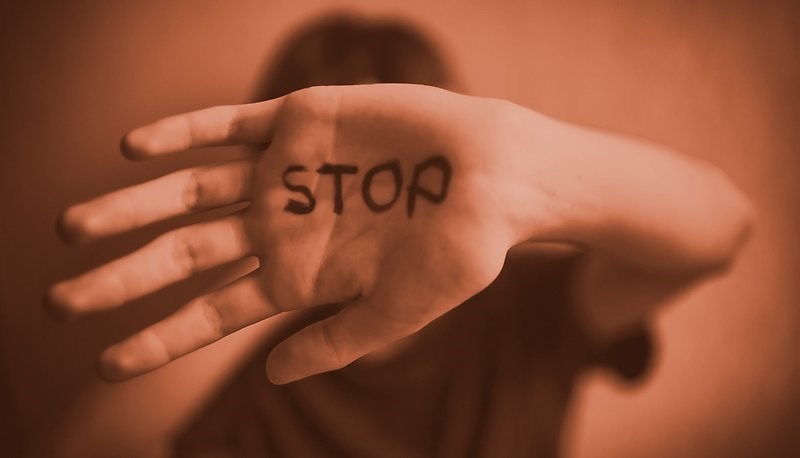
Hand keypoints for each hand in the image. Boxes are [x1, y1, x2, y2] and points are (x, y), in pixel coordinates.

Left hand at [47, 84, 537, 383]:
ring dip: (131, 206)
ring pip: (189, 189)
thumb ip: (334, 343)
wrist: (496, 178)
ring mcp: (284, 173)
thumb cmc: (457, 252)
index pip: (212, 312)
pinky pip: (226, 125)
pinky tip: (133, 149)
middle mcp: (280, 224)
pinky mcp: (299, 121)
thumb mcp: (395, 312)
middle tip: (59, 301)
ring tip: (70, 229)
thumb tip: (270, 381)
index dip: (159, 338)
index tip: (105, 363)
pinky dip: (180, 134)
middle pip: (184, 253)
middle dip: (122, 276)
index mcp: (298, 276)